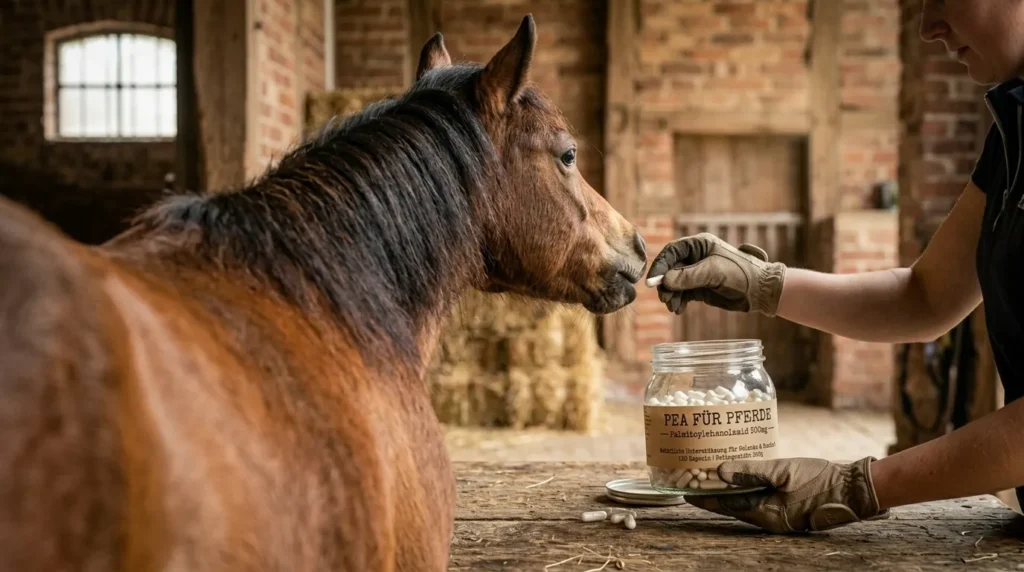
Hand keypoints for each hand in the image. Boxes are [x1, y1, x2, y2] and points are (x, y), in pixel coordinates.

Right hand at [645, 233, 785, 315]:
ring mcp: (698, 273)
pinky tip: (679, 310)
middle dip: (666, 285)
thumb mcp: (713, 272)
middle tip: (665, 299)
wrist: (760, 291)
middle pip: (670, 269)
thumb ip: (688, 277)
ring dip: (671, 295)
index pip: (672, 251)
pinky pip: (683, 294)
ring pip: (675, 284)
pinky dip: (679, 301)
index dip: (660, 265)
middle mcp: (696, 257)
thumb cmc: (741, 274)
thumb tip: (665, 281)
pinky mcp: (701, 288)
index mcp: (699, 244)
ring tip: (673, 307)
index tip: (653, 281)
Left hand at [684, 457, 888, 533]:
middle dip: (712, 496)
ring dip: (728, 493)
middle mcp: (769, 519)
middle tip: (692, 483)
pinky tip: (741, 479)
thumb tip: (719, 471)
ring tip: (710, 480)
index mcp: (765, 513)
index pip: (725, 506)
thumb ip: (750, 470)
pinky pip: (759, 501)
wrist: (853, 488)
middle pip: (732, 507)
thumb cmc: (820, 479)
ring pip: (745, 504)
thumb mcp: (783, 471)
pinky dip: (746, 490)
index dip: (703, 498)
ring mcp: (779, 515)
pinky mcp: (788, 508)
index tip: (684, 493)